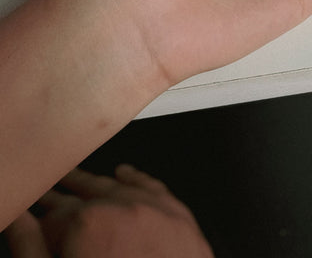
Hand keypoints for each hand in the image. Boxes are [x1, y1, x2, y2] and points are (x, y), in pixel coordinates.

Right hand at [4, 166, 213, 257]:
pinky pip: (154, 190)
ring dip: (93, 184)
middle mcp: (123, 208)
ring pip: (117, 187)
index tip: (31, 213)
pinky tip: (124, 174)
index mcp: (88, 226)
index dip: (38, 216)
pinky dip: (136, 180)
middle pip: (84, 194)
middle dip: (62, 195)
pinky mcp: (181, 220)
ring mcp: (155, 211)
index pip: (53, 213)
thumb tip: (18, 221)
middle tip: (46, 192)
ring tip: (75, 179)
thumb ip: (30, 248)